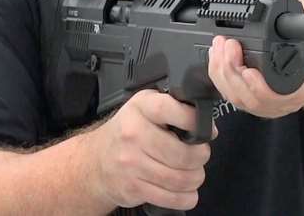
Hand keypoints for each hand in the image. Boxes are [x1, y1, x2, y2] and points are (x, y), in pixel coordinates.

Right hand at [88, 90, 216, 210]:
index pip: (169, 109)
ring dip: (195, 178)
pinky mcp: (132, 187)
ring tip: (194, 173)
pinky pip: (171, 198)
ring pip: (180, 178)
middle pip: (182, 153)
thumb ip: (172, 106)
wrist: (96, 160)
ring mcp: (131, 162)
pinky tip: (186, 190)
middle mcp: (133, 134)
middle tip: (200, 155)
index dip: (194, 121)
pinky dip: (186, 197)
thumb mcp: (145, 107)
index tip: (207, 130)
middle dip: (201, 157)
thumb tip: (205, 119)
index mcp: (140, 108)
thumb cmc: (129, 131)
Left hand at [208, 0, 303, 118]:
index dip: (261, 88)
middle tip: (226, 47)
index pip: (281, 92)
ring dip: (223, 75)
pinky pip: (232, 98)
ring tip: (217, 49)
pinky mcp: (252, 102)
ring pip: (239, 99)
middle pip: (252, 98)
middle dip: (233, 72)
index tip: (249, 73)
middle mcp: (285, 99)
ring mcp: (267, 104)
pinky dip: (220, 79)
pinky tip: (215, 59)